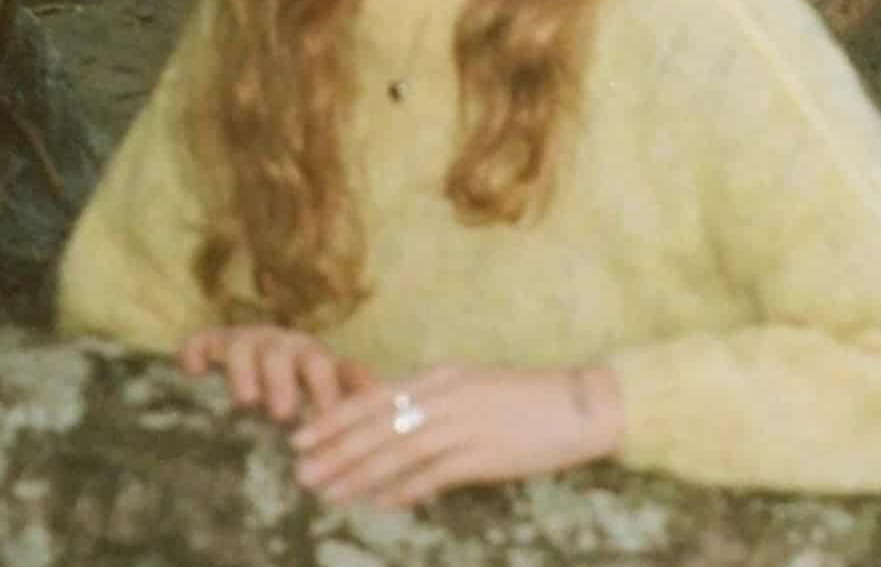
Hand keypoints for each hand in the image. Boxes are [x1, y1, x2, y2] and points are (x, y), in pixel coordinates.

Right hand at [178, 325, 377, 422]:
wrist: (254, 366)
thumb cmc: (298, 384)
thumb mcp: (328, 390)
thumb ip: (353, 395)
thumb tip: (389, 403)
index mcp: (309, 355)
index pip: (320, 366)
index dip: (324, 391)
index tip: (327, 419)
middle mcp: (278, 344)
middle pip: (281, 354)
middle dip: (282, 382)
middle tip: (283, 414)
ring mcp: (245, 342)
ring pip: (243, 346)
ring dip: (244, 371)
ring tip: (246, 401)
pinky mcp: (211, 344)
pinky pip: (202, 342)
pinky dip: (196, 351)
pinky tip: (192, 370)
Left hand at [290, 362, 624, 508]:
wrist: (581, 404)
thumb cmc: (526, 397)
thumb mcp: (473, 387)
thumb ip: (432, 402)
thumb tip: (390, 426)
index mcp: (441, 376)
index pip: (374, 397)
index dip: (333, 418)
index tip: (300, 437)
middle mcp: (446, 396)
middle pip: (376, 425)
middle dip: (333, 450)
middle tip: (300, 472)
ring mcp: (465, 425)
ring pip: (396, 451)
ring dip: (357, 474)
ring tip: (328, 493)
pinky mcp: (484, 455)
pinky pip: (432, 475)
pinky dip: (403, 490)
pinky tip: (380, 504)